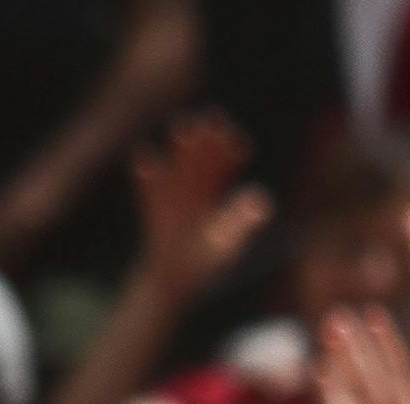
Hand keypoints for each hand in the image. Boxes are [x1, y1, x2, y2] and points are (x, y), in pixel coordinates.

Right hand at [132, 111, 273, 303]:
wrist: (173, 279)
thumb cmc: (205, 262)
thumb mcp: (227, 244)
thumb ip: (242, 221)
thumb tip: (264, 201)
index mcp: (215, 193)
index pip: (225, 165)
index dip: (231, 151)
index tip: (237, 141)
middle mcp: (194, 185)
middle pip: (202, 156)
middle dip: (208, 138)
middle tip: (214, 119)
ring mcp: (171, 191)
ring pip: (177, 163)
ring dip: (180, 147)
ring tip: (184, 129)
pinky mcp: (152, 202)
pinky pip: (148, 184)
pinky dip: (147, 172)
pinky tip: (145, 158)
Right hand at [316, 307, 409, 403]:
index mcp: (404, 400)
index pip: (393, 363)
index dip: (385, 340)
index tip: (375, 314)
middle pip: (365, 366)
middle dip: (354, 341)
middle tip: (340, 314)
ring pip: (347, 382)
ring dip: (337, 359)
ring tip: (330, 334)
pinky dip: (326, 391)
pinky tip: (320, 370)